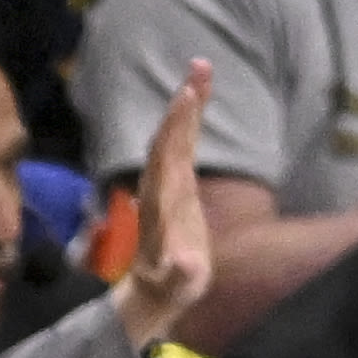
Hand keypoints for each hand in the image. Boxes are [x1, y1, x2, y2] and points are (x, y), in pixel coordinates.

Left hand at [111, 57, 213, 343]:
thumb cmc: (169, 289)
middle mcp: (158, 188)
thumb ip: (180, 274)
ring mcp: (166, 183)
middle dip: (183, 104)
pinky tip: (199, 92)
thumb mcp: (177, 286)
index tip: (185, 99)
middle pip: (169, 138)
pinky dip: (192, 117)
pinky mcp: (178, 183)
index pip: (164, 160)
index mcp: (156, 205)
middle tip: (200, 67)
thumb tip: (183, 264)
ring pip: (175, 135)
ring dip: (188, 102)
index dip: (174, 130)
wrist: (155, 290)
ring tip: (202, 68)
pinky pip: (184, 142)